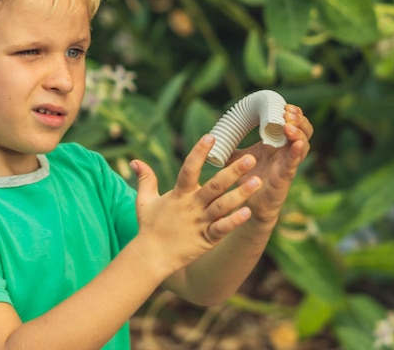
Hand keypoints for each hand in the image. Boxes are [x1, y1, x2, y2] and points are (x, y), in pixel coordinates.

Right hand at [130, 134, 262, 275]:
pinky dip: (234, 221)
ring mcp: (200, 222)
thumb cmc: (149, 227)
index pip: (189, 168)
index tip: (211, 137)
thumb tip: (135, 161)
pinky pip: (222, 228)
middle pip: (214, 185)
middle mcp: (191, 206)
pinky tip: (248, 212)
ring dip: (241, 194)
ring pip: (223, 205)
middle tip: (251, 157)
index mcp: (179, 194)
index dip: (199, 152)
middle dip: (233, 171)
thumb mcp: (144, 200)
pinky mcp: (206, 239)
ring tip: (258, 182)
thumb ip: (145, 178)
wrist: (150, 256)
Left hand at [226, 104, 312, 223]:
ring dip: (298, 132)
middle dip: (298, 119)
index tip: (283, 105)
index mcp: (276, 143)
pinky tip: (296, 144)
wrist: (245, 205)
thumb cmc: (244, 180)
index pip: (291, 123)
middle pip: (303, 130)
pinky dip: (296, 152)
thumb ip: (229, 146)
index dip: (292, 113)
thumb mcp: (236, 158)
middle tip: (288, 112)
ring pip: (303, 145)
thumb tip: (212, 134)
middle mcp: (285, 151)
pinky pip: (294, 163)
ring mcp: (287, 164)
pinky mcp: (285, 177)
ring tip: (288, 125)